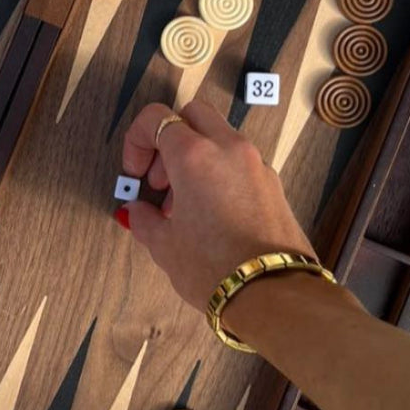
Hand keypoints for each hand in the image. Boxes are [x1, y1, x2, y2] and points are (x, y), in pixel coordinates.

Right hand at [120, 100, 313, 310]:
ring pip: (219, 137)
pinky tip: (209, 213)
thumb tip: (137, 212)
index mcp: (195, 156)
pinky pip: (239, 162)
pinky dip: (219, 173)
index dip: (137, 140)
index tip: (135, 172)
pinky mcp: (273, 184)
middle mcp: (229, 149)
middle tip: (158, 178)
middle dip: (170, 138)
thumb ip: (144, 219)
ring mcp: (256, 165)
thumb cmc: (216, 268)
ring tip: (182, 204)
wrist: (273, 293)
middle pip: (193, 115)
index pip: (158, 119)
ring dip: (195, 157)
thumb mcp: (165, 245)